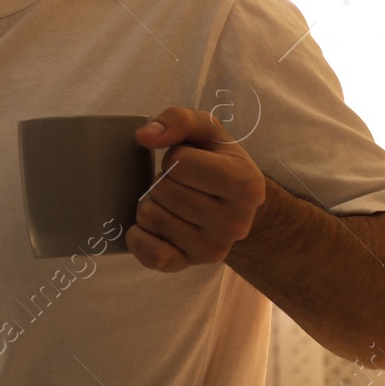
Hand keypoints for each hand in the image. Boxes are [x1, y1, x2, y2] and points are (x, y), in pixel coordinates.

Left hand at [129, 106, 266, 272]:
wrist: (235, 208)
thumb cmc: (217, 162)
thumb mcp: (207, 131)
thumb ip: (178, 119)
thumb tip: (144, 137)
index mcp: (245, 184)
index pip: (179, 162)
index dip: (176, 157)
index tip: (192, 163)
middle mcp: (234, 223)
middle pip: (162, 190)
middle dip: (163, 181)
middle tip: (182, 185)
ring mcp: (212, 250)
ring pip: (150, 216)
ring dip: (152, 203)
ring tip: (174, 202)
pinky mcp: (188, 266)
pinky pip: (148, 253)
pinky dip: (139, 236)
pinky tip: (155, 226)